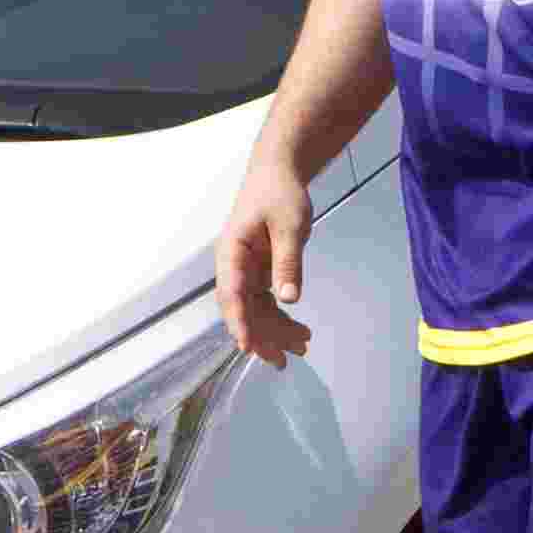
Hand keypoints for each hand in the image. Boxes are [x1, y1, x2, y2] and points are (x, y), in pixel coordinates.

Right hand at [215, 152, 317, 367]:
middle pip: (242, 309)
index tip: (247, 346)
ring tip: (301, 347)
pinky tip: (299, 332)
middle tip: (285, 359)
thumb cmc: (279, 193)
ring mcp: (246, 271)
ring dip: (275, 331)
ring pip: (255, 310)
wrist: (278, 173)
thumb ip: (288, 261)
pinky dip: (281, 318)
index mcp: (232, 251)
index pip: (231, 292)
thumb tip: (289, 298)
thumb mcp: (289, 225)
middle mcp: (234, 265)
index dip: (238, 321)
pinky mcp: (259, 272)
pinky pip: (267, 302)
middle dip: (262, 336)